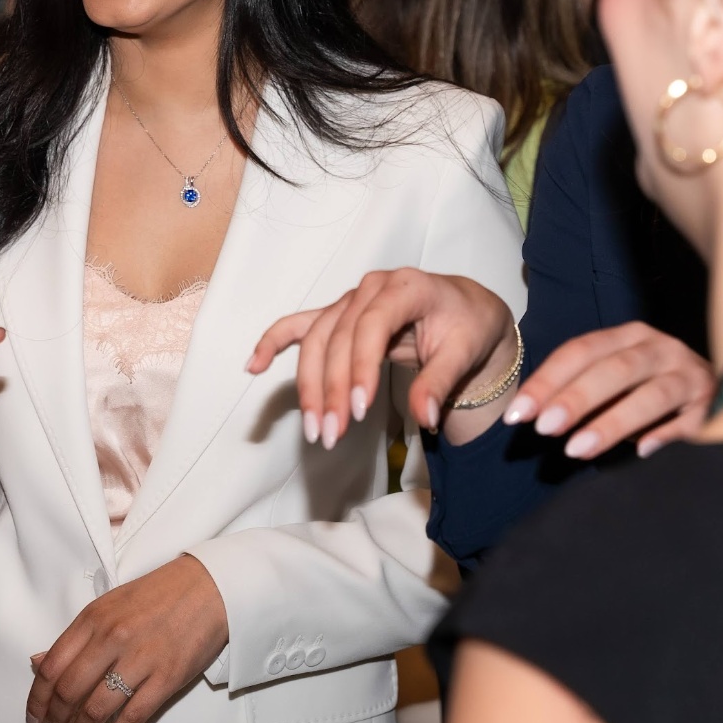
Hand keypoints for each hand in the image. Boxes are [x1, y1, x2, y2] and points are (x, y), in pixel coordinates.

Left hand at [25, 555, 228, 722]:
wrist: (209, 586)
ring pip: (97, 709)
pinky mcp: (166, 678)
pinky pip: (133, 718)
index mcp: (93, 618)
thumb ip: (75, 636)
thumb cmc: (160, 594)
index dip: (37, 700)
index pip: (51, 667)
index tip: (33, 717)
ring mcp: (140, 659)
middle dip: (56, 721)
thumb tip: (39, 661)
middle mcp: (112, 638)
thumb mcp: (109, 605)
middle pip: (69, 691)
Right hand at [248, 269, 515, 449]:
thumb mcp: (465, 353)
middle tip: (331, 435)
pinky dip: (274, 342)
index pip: (372, 326)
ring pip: (317, 341)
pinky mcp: (339, 315)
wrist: (466, 310)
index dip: (360, 368)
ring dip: (308, 385)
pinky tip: (254, 365)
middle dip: (330, 389)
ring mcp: (350, 300)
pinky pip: (301, 326)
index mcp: (405, 287)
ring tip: (313, 427)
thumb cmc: (468, 326)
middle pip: (337, 338)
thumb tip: (422, 418)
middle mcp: (371, 288)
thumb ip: (439, 383)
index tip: (357, 410)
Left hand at [504, 321, 713, 459]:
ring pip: (652, 395)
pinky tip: (640, 453)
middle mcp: (661, 348)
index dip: (547, 381)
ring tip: (577, 449)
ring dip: (612, 422)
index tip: (518, 413)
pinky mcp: (714, 404)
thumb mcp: (614, 380)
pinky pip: (690, 421)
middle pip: (615, 368)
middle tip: (544, 428)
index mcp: (628, 336)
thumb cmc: (649, 388)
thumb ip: (579, 390)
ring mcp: (691, 374)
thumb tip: (529, 415)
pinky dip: (665, 435)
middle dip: (576, 398)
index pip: (581, 351)